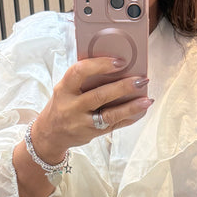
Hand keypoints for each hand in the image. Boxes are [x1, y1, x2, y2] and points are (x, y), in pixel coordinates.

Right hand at [30, 55, 152, 162]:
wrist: (50, 134)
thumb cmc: (62, 105)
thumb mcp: (65, 89)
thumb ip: (84, 79)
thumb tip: (115, 66)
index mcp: (64, 89)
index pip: (80, 72)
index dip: (100, 65)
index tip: (119, 61)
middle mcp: (72, 107)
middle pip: (100, 96)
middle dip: (123, 87)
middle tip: (141, 79)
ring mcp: (82, 123)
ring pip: (109, 115)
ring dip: (131, 107)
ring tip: (147, 99)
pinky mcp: (92, 134)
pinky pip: (114, 126)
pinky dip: (129, 118)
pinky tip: (140, 111)